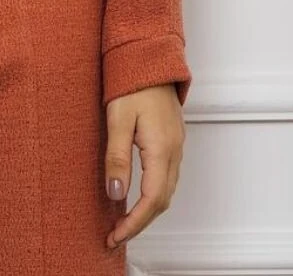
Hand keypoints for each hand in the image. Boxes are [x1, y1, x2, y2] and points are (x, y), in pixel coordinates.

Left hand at [104, 83, 185, 250]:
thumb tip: (116, 193)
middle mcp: (174, 151)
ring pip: (167, 190)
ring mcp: (176, 145)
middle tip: (116, 234)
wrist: (150, 55)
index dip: (134, 223)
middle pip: (162, 201)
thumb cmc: (133, 81)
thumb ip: (117, 157)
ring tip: (124, 220)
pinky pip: (167, 176)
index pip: (151, 201)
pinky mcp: (172, 139)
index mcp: (162, 149)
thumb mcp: (118, 118)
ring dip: (147, 210)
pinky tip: (138, 194)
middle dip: (140, 222)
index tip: (116, 236)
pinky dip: (154, 194)